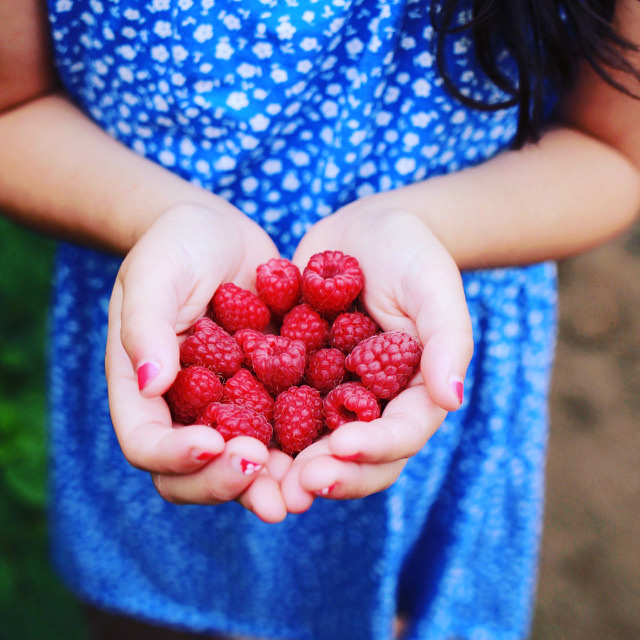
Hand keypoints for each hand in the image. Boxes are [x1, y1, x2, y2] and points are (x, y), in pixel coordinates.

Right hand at [105, 203, 288, 521]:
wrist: (223, 234)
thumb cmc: (178, 245)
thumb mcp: (155, 273)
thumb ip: (146, 326)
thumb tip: (148, 383)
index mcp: (143, 390)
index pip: (146, 444)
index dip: (175, 455)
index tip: (211, 442)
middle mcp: (185, 410)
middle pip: (193, 473)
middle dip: (225, 482)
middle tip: (261, 471)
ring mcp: (230, 408)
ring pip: (244, 465)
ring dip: (270, 482)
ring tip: (301, 484)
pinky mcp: (270, 395)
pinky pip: (285, 432)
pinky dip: (304, 447)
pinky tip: (334, 445)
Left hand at [281, 198, 473, 510]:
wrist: (365, 230)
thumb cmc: (410, 253)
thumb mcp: (434, 287)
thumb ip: (448, 339)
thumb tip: (452, 398)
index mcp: (413, 393)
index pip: (401, 434)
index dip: (375, 447)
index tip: (343, 445)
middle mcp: (372, 404)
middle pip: (356, 456)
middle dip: (330, 474)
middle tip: (297, 488)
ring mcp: (332, 395)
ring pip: (312, 445)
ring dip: (288, 468)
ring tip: (259, 475)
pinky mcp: (296, 379)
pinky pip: (275, 410)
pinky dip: (257, 427)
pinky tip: (229, 434)